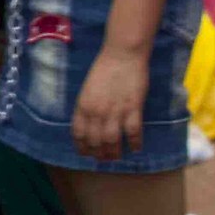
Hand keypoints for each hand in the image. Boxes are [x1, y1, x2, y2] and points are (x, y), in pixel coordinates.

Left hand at [71, 47, 149, 161]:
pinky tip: (135, 148)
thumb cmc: (103, 69)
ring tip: (116, 157)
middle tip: (103, 159)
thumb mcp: (87, 89)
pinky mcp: (133, 109)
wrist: (122, 56)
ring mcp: (115, 112)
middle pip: (96, 141)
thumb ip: (87, 107)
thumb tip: (89, 124)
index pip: (79, 134)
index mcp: (83, 106)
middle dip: (98, 153)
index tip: (86, 154)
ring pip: (113, 141)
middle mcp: (96, 112)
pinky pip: (133, 133)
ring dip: (114, 152)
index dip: (82, 147)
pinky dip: (134, 143)